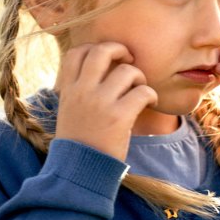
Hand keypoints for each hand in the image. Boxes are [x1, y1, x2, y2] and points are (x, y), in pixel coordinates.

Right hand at [55, 42, 157, 160]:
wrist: (79, 171)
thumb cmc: (79, 142)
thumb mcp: (69, 110)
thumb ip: (80, 90)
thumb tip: (102, 71)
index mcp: (68, 90)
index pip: (76, 53)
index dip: (93, 48)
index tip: (106, 59)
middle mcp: (82, 92)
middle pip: (101, 51)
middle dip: (120, 50)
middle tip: (128, 61)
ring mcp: (100, 103)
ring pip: (128, 71)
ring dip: (139, 77)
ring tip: (140, 89)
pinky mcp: (119, 117)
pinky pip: (143, 92)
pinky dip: (151, 95)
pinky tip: (149, 103)